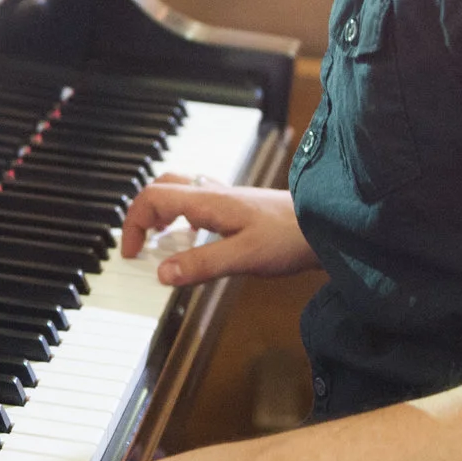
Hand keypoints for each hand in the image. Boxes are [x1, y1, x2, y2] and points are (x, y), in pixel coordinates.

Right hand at [119, 177, 314, 286]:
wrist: (329, 224)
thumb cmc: (292, 237)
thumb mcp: (243, 257)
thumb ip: (201, 264)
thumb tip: (162, 273)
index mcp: (207, 202)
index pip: (152, 198)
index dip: (133, 224)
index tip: (132, 253)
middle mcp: (213, 194)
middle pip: (162, 187)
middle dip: (142, 212)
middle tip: (139, 242)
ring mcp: (227, 198)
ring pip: (180, 192)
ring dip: (162, 211)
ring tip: (160, 240)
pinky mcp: (240, 207)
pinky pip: (200, 203)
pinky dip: (184, 217)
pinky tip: (196, 238)